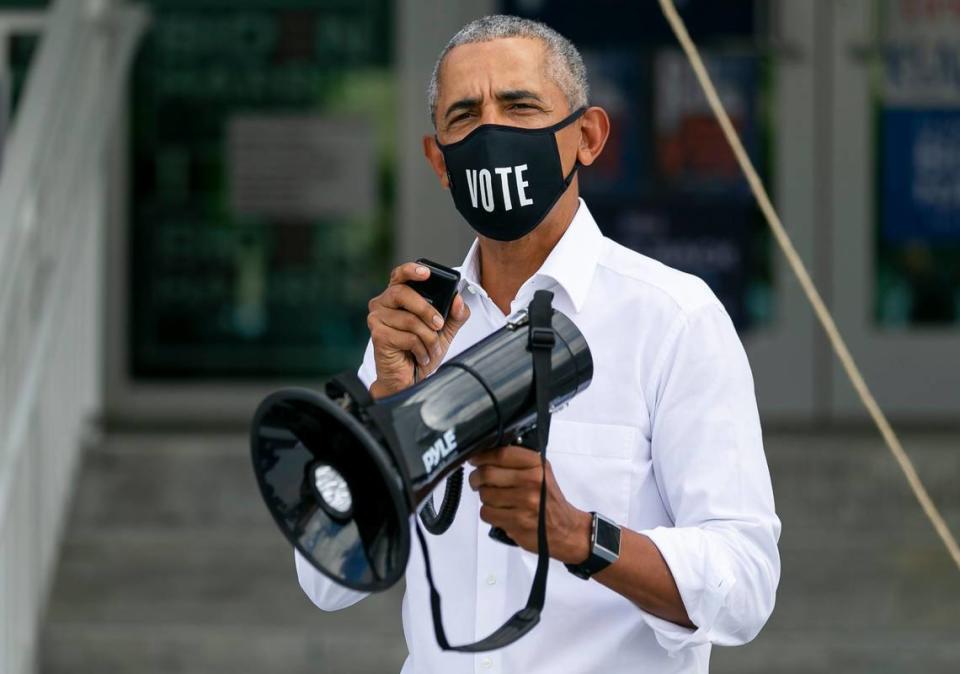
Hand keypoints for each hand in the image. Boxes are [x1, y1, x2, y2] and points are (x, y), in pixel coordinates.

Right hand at [367, 261, 469, 398]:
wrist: (409, 379)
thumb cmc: (421, 351)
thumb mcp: (445, 331)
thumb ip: (455, 314)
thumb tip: (458, 300)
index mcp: (397, 297)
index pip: (400, 275)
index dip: (411, 270)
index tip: (426, 273)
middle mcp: (382, 304)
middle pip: (402, 293)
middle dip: (426, 309)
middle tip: (439, 324)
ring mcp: (377, 319)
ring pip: (409, 319)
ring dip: (428, 337)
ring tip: (431, 348)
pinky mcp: (378, 336)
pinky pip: (406, 337)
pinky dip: (420, 348)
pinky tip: (420, 355)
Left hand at [468, 445, 591, 563]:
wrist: (566, 529)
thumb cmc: (548, 500)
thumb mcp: (541, 473)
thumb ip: (517, 462)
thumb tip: (485, 454)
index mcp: (537, 465)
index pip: (501, 454)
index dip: (482, 456)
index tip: (475, 459)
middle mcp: (532, 481)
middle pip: (488, 473)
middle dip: (476, 478)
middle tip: (476, 481)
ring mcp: (525, 502)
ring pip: (485, 494)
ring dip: (485, 497)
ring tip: (495, 499)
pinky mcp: (517, 521)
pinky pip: (487, 513)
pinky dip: (488, 513)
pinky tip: (499, 512)